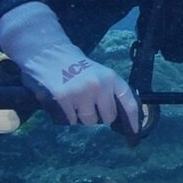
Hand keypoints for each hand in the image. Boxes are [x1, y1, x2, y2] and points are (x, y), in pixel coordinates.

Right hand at [0, 2, 140, 133]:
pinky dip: (66, 116)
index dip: (133, 118)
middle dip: (99, 116)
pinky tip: (61, 102)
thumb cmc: (74, 65)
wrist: (47, 52)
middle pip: (107, 117)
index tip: (135, 131)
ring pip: (88, 121)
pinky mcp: (62, 100)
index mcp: (110, 77)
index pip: (127, 101)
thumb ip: (108, 91)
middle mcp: (99, 85)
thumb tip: (115, 116)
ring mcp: (80, 93)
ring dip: (81, 116)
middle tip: (88, 105)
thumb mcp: (98, 74)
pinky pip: (69, 121)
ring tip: (73, 100)